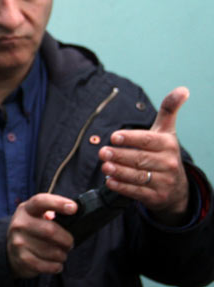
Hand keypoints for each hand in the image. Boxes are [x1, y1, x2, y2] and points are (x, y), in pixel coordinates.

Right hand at [7, 194, 76, 277]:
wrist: (11, 250)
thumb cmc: (32, 230)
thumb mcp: (37, 216)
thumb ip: (53, 214)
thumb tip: (74, 215)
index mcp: (27, 209)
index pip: (41, 201)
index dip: (58, 203)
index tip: (73, 208)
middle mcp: (19, 223)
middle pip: (50, 230)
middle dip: (66, 240)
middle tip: (70, 244)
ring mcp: (18, 241)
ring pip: (51, 251)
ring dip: (62, 255)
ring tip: (61, 254)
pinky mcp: (20, 258)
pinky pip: (45, 265)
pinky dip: (55, 267)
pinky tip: (56, 265)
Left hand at [99, 86, 189, 224]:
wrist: (177, 188)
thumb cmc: (164, 153)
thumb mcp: (167, 132)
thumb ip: (169, 110)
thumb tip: (183, 89)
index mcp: (168, 144)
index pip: (148, 140)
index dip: (131, 138)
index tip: (114, 137)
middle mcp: (167, 163)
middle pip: (140, 159)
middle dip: (120, 155)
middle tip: (102, 152)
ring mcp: (163, 181)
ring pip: (138, 176)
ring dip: (119, 172)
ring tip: (104, 166)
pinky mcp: (156, 197)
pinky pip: (137, 192)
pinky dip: (122, 187)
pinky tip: (110, 181)